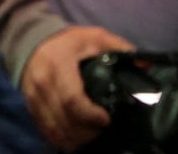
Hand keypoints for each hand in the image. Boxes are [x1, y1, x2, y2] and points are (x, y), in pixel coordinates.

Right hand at [21, 25, 133, 150]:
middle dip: (87, 132)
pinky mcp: (31, 108)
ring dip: (76, 139)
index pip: (71, 98)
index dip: (90, 115)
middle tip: (103, 130)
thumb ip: (120, 47)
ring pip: (55, 130)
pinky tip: (77, 139)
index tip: (106, 119)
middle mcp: (42, 84)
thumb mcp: (95, 36)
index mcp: (58, 64)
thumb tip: (146, 64)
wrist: (32, 41)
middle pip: (64, 120)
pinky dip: (62, 140)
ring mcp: (34, 98)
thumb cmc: (69, 42)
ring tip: (93, 136)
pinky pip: (47, 132)